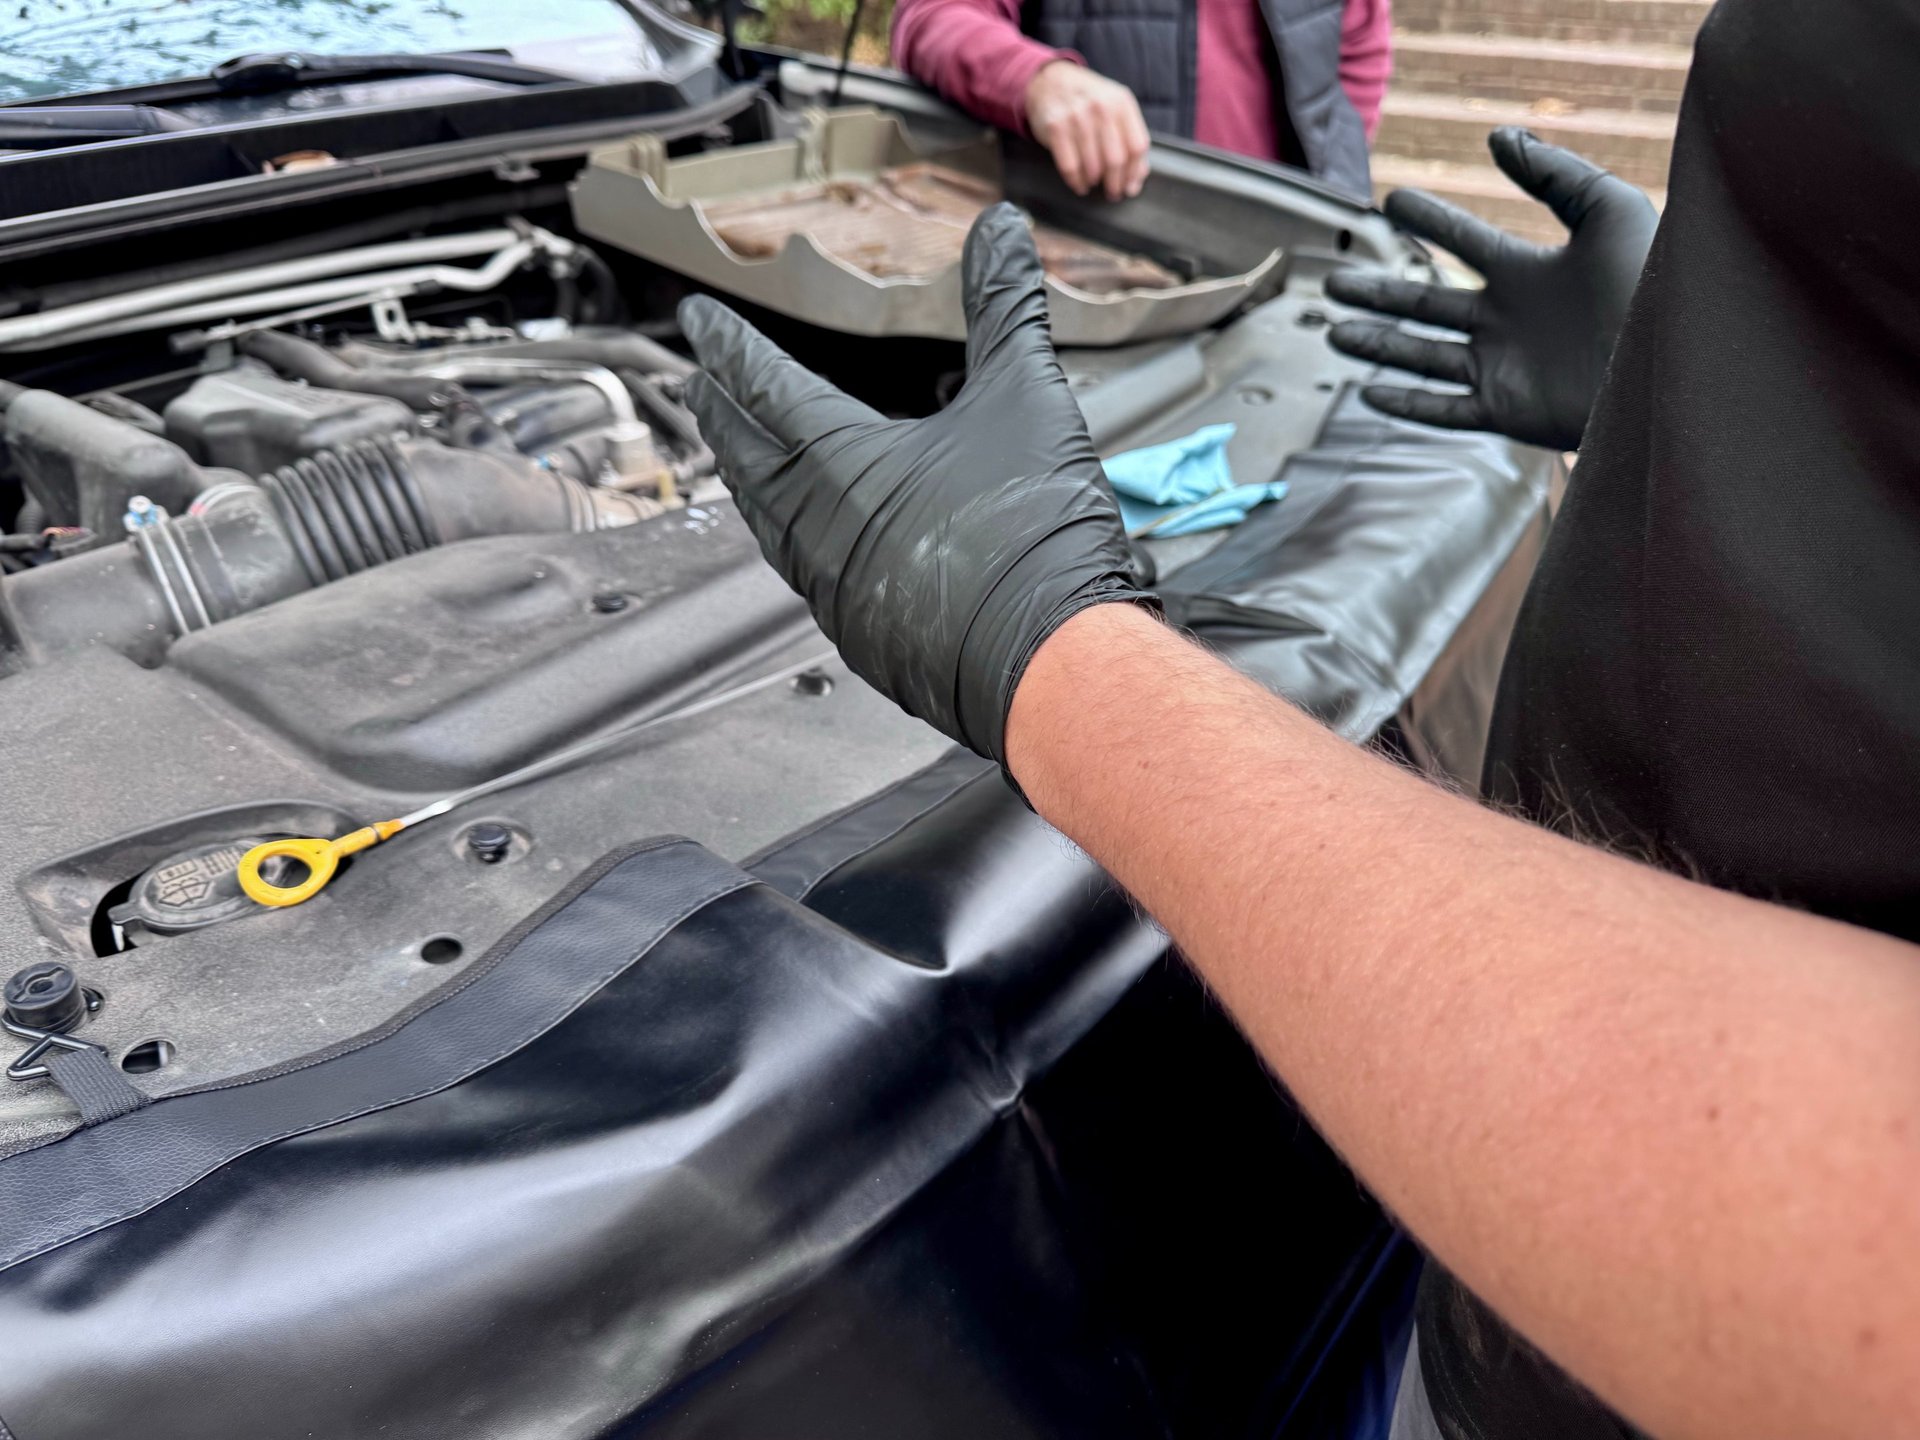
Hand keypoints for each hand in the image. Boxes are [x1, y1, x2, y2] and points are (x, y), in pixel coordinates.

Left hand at [679, 203, 1150, 767]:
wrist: (1052, 664)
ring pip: (761, 517)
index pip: (759, 383)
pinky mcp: (852, 631)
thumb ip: (1005, 307)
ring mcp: (826, 585)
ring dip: (745, 474)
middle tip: (701, 383)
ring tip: (741, 452)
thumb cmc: (1034, 537)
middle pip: (742, 452)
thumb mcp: (1025, 396)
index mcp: (838, 458)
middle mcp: (812, 523)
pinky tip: (805, 535)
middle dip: (719, 410)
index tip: (699, 322)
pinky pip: (796, 570)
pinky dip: (784, 534)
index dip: (727, 344)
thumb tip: (1000, 228)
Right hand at [1024, 59, 1150, 200]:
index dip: (1135, 172)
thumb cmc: (1086, 100)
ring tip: (1094, 184)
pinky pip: (1070, 167)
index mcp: (1121, 102)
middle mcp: (1101, 107)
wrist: (1049, 81)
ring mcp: (1077, 117)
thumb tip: (1137, 176)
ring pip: (1093, 166)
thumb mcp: (1114, 108)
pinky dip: (1076, 182)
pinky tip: (1080, 184)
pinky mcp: (1056, 128)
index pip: (1137, 146)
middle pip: (1116, 160)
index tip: (1130, 186)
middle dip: (1115, 184)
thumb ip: (1129, 137)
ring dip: (1094, 182)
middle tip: (1113, 193)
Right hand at [1325, 127, 1659, 451]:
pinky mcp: (1507, 410)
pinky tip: (1367, 394)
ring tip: (1333, 331)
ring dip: (1377, 345)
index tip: (1392, 202)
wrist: (1674, 360)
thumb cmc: (1654, 280)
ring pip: (1423, 356)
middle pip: (1428, 304)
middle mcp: (1508, 321)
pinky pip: (1444, 409)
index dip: (1430, 220)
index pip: (1465, 242)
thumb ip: (1552, 172)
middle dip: (1380, 294)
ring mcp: (1504, 368)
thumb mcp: (1609, 209)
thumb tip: (1498, 135)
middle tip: (1335, 283)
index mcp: (1529, 273)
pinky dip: (1406, 405)